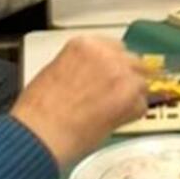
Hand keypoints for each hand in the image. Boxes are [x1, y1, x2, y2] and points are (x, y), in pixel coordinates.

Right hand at [12, 34, 149, 166]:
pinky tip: (112, 122)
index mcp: (85, 45)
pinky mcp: (131, 98)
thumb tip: (93, 76)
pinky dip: (131, 116)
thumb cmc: (38, 110)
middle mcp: (106, 54)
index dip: (114, 64)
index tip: (112, 74)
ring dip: (131, 97)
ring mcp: (121, 75)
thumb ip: (81, 67)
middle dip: (126, 78)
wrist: (41, 133)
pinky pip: (141, 106)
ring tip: (111, 112)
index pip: (115, 47)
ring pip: (141, 83)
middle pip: (133, 62)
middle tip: (114, 95)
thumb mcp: (55, 72)